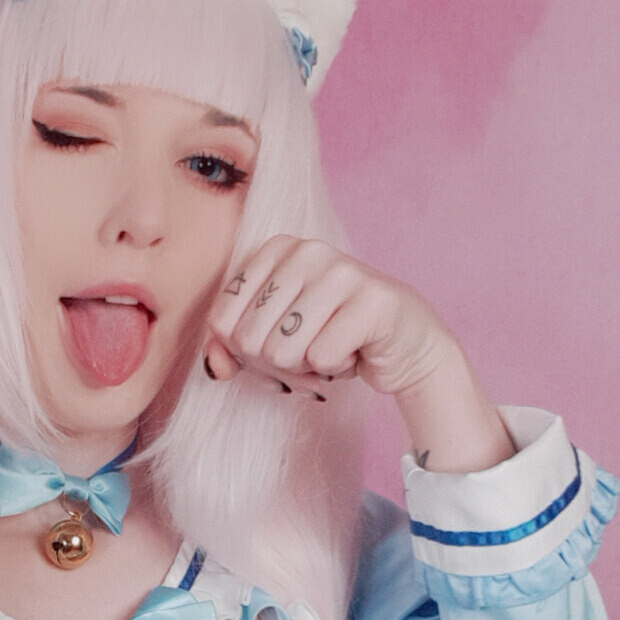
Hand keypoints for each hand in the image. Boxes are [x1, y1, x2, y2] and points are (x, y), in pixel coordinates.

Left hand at [203, 235, 460, 401]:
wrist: (405, 347)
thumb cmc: (332, 339)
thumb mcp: (271, 341)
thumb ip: (231, 349)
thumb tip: (214, 366)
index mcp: (276, 249)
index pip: (222, 321)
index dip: (244, 353)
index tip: (278, 344)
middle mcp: (307, 251)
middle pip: (249, 339)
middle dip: (276, 366)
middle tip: (308, 354)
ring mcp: (341, 271)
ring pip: (282, 352)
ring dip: (305, 370)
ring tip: (331, 350)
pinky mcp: (372, 300)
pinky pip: (321, 359)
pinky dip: (335, 370)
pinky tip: (355, 352)